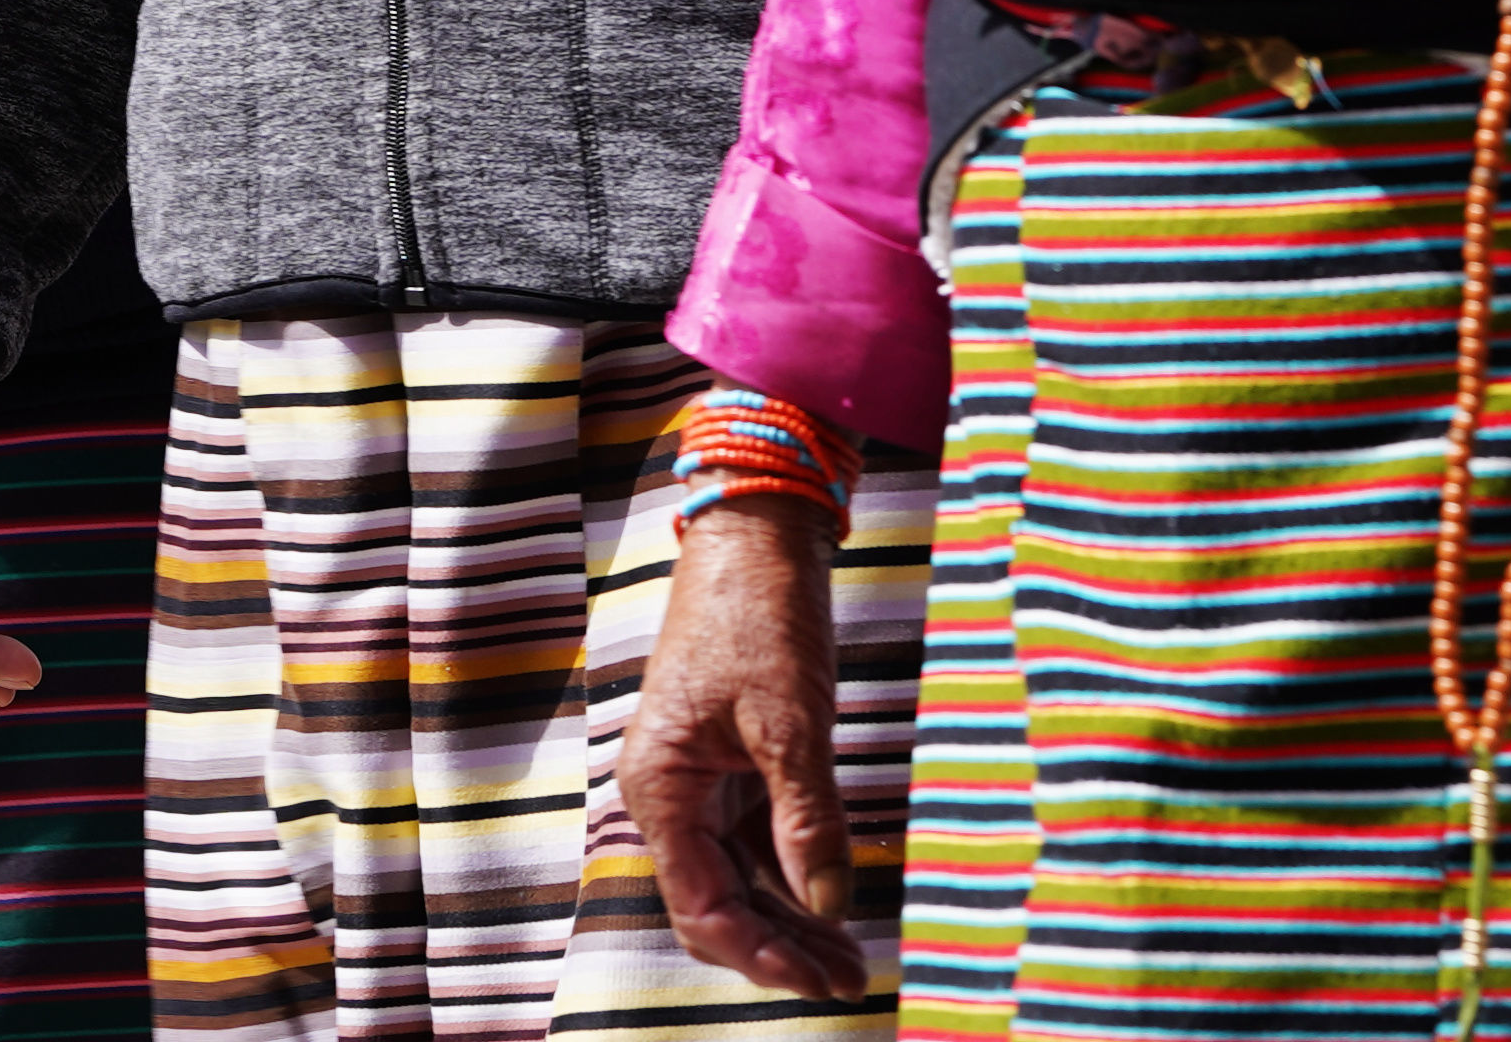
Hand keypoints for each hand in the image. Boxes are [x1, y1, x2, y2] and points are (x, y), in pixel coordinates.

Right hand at [627, 502, 863, 1001]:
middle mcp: (668, 792)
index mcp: (660, 785)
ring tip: (851, 958)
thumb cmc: (759, 613)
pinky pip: (754, 844)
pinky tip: (835, 902)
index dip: (759, 954)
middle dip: (779, 949)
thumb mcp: (790, 719)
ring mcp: (697, 780)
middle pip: (716, 903)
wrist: (757, 530)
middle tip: (849, 981)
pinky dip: (793, 876)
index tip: (818, 980)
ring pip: (738, 879)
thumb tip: (829, 905)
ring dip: (790, 921)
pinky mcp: (728, 764)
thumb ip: (807, 816)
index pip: (700, 905)